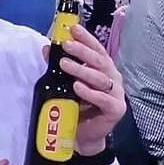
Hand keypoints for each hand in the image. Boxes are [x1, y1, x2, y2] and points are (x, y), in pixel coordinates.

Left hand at [58, 25, 124, 154]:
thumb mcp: (67, 83)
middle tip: (66, 45)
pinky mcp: (116, 109)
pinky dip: (90, 92)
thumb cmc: (78, 107)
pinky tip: (78, 87)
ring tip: (65, 65)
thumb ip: (60, 66)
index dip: (86, 38)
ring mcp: (116, 94)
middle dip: (82, 51)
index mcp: (103, 69)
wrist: (84, 136)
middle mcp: (112, 78)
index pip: (96, 49)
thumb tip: (47, 48)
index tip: (73, 29)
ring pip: (100, 78)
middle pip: (99, 60)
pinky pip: (103, 99)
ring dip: (82, 70)